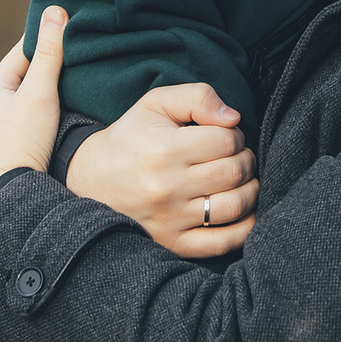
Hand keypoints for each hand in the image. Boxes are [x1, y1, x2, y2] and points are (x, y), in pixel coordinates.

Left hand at [0, 6, 70, 208]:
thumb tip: (55, 10)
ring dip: (36, 98)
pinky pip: (17, 129)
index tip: (65, 26)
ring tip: (63, 93)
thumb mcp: (39, 92)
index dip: (44, 39)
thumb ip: (50, 53)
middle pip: (18, 80)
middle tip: (72, 58)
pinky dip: (32, 121)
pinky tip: (47, 128)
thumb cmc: (21, 143)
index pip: (21, 53)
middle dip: (42, 70)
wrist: (7, 200)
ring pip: (16, 106)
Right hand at [65, 82, 260, 257]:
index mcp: (164, 150)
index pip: (227, 141)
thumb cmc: (131, 138)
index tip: (224, 137)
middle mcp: (167, 187)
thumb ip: (197, 97)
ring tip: (240, 181)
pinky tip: (243, 211)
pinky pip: (223, 243)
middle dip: (245, 160)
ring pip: (235, 206)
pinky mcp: (173, 244)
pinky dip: (244, 227)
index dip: (234, 135)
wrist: (90, 180)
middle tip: (236, 157)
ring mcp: (170, 220)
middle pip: (235, 172)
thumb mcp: (156, 103)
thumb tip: (233, 118)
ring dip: (250, 190)